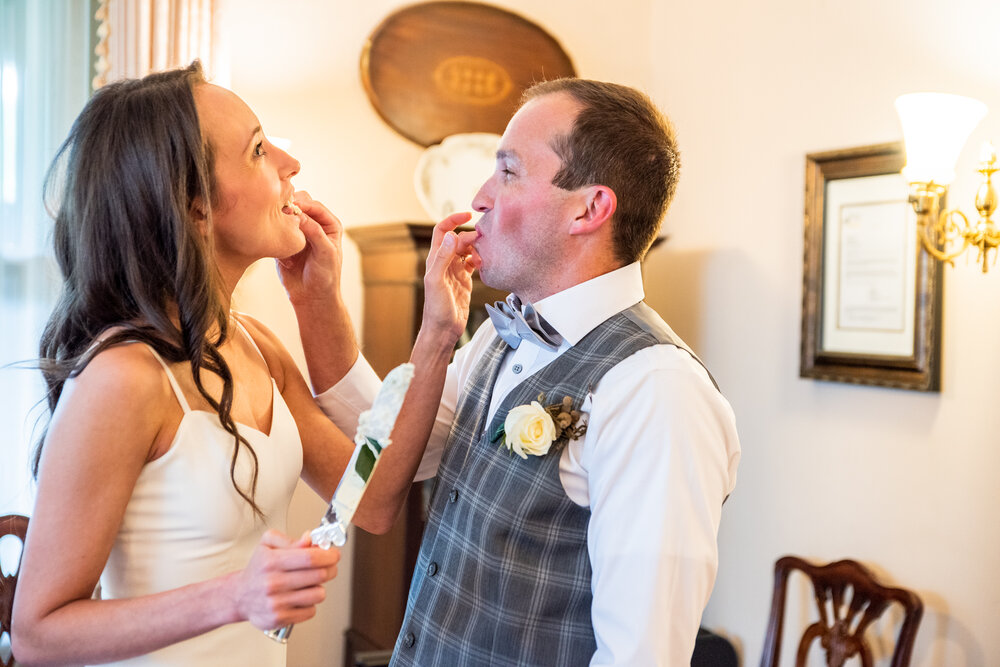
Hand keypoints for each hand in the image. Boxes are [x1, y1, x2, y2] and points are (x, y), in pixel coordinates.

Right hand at [230, 530, 339, 629]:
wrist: (239, 596)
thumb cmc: (257, 569)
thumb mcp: (267, 545)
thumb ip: (290, 540)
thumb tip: (309, 539)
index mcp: (272, 561)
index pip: (310, 557)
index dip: (328, 555)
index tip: (334, 554)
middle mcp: (273, 582)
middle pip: (318, 575)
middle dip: (330, 569)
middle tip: (329, 566)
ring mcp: (277, 602)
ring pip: (318, 594)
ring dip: (319, 587)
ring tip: (309, 583)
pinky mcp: (280, 618)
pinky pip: (311, 611)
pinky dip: (310, 603)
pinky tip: (300, 597)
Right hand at [276, 191, 343, 305]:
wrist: (311, 297)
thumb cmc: (325, 276)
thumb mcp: (325, 252)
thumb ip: (314, 231)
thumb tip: (298, 213)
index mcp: (328, 224)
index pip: (314, 205)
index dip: (302, 204)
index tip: (289, 207)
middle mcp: (313, 225)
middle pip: (298, 205)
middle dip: (288, 207)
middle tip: (280, 215)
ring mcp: (297, 232)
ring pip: (284, 216)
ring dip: (279, 219)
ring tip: (276, 228)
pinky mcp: (283, 241)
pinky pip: (275, 230)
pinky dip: (272, 233)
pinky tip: (274, 243)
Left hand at [421, 212, 479, 345]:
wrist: (443, 330)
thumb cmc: (436, 309)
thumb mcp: (437, 281)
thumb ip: (443, 258)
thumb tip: (453, 237)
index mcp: (435, 259)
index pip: (442, 231)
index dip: (453, 220)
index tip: (468, 215)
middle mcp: (444, 263)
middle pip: (458, 239)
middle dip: (471, 235)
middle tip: (483, 240)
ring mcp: (455, 271)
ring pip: (467, 250)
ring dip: (476, 248)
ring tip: (485, 254)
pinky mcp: (464, 280)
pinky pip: (473, 263)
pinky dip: (480, 259)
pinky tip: (485, 263)